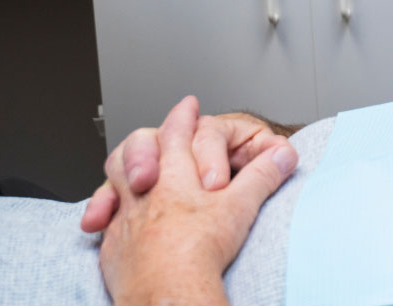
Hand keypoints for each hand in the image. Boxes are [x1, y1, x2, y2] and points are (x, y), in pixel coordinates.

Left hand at [95, 96, 296, 305]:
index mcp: (176, 174)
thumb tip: (284, 154)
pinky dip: (112, 211)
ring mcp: (126, 215)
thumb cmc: (199, 251)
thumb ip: (263, 176)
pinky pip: (109, 218)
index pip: (178, 131)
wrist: (167, 292)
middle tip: (156, 132)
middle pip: (137, 148)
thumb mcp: (241, 208)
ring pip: (114, 180)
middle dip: (148, 138)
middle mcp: (145, 189)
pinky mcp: (114, 243)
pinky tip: (118, 219)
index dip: (184, 116)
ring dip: (123, 170)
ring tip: (131, 170)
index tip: (187, 106)